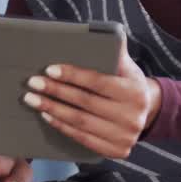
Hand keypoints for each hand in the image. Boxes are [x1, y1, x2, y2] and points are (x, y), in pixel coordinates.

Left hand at [22, 49, 162, 158]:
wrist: (147, 112)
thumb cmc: (129, 84)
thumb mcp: (128, 67)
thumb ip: (115, 52)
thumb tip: (103, 30)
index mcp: (135, 93)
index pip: (98, 82)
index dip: (72, 76)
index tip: (49, 69)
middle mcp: (132, 117)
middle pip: (85, 103)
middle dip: (56, 92)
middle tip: (33, 83)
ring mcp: (124, 137)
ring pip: (80, 122)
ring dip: (53, 110)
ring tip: (33, 99)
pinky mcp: (116, 151)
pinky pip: (82, 139)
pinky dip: (62, 126)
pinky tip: (47, 116)